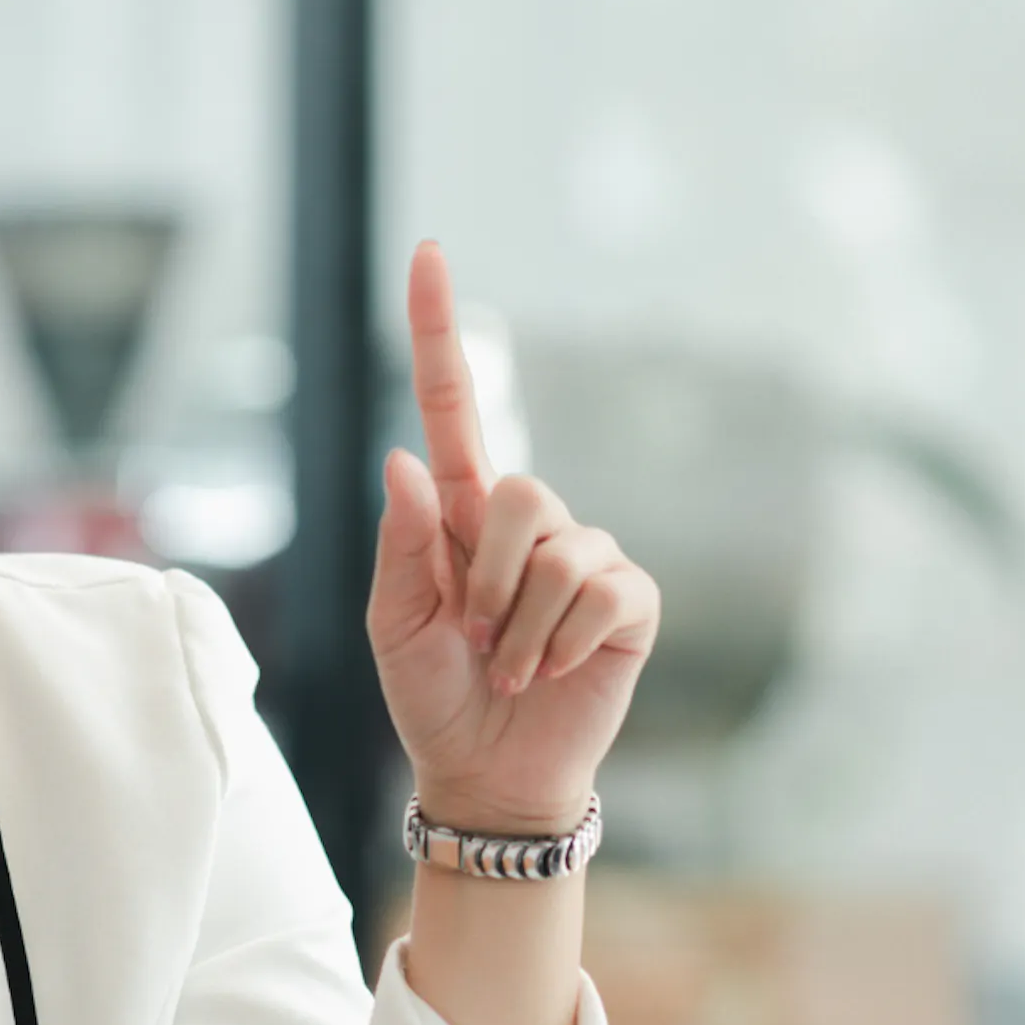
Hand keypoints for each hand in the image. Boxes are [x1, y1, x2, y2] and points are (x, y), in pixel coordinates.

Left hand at [369, 242, 661, 835]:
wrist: (489, 773)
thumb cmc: (434, 697)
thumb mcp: (395, 625)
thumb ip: (402, 545)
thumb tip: (401, 457)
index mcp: (461, 514)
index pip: (455, 404)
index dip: (439, 330)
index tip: (426, 251)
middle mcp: (530, 522)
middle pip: (518, 490)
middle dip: (486, 576)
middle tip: (478, 637)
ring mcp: (587, 556)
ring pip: (557, 551)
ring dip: (520, 628)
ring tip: (512, 667)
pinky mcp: (629, 601)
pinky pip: (598, 593)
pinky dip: (560, 645)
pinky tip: (552, 673)